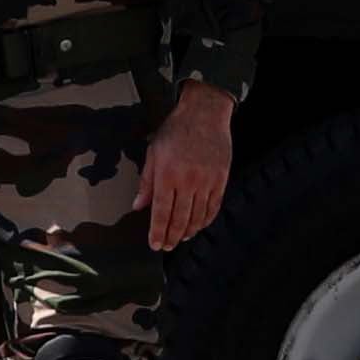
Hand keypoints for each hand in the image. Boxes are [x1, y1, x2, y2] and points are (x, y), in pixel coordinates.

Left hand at [143, 83, 238, 252]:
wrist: (204, 113)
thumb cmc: (176, 130)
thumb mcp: (153, 152)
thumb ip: (147, 182)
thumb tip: (138, 206)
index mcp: (167, 175)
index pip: (161, 212)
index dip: (157, 232)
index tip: (155, 244)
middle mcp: (187, 181)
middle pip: (180, 219)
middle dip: (172, 236)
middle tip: (167, 246)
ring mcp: (206, 182)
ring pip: (198, 217)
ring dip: (189, 231)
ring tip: (181, 238)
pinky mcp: (221, 180)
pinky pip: (214, 207)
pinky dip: (206, 220)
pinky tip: (199, 225)